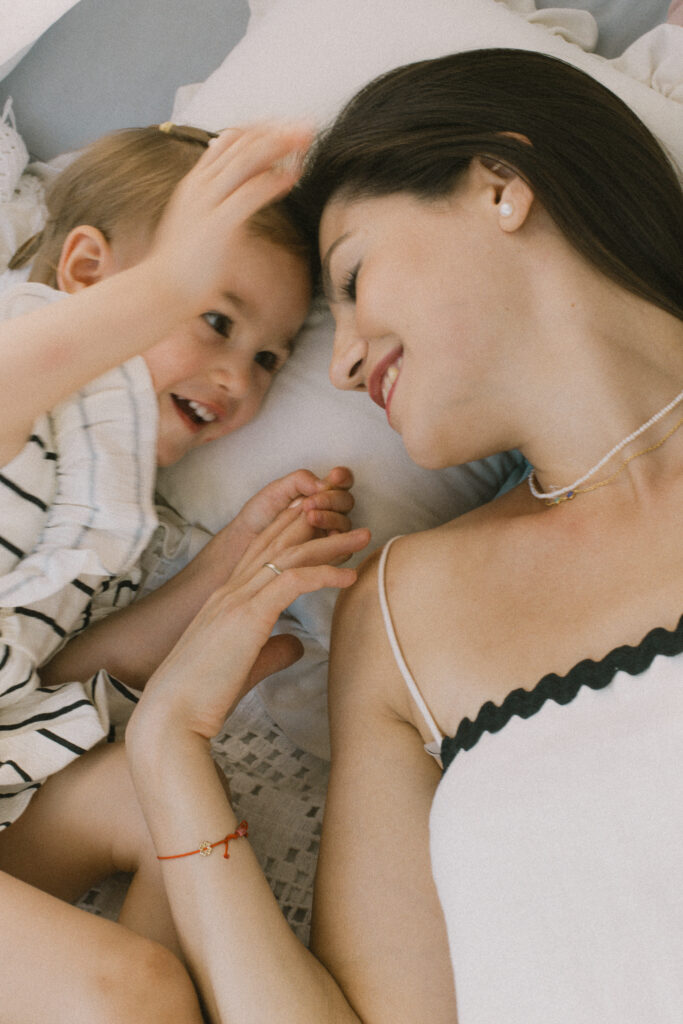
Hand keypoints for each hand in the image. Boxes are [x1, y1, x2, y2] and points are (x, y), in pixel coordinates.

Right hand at [130, 517, 370, 741]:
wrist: (171, 714)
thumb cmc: (201, 697)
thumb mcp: (244, 666)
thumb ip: (272, 650)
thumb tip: (298, 644)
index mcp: (224, 598)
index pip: (260, 550)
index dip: (288, 529)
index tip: (316, 516)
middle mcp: (229, 591)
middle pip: (278, 543)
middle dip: (315, 524)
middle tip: (347, 513)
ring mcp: (236, 600)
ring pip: (290, 555)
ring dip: (330, 544)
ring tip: (363, 536)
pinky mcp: (248, 616)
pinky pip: (292, 581)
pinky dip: (323, 574)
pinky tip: (348, 576)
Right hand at [144, 121, 313, 312]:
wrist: (161, 289)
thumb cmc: (183, 263)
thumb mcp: (195, 222)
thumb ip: (212, 202)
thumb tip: (231, 191)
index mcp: (195, 183)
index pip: (229, 141)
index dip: (260, 130)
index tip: (286, 128)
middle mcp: (200, 186)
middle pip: (241, 144)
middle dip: (276, 131)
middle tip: (306, 125)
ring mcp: (207, 203)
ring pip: (246, 160)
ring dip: (279, 146)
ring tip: (305, 140)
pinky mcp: (217, 224)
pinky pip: (249, 194)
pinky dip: (274, 181)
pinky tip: (294, 176)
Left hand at [234, 466, 354, 539]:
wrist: (246, 540)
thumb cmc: (260, 514)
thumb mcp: (277, 490)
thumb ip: (300, 481)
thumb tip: (325, 483)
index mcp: (319, 492)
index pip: (342, 481)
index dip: (343, 478)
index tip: (334, 476)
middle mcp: (328, 511)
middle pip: (346, 501)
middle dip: (331, 499)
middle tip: (310, 503)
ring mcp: (329, 533)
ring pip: (345, 524)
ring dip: (330, 517)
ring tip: (309, 517)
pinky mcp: (328, 554)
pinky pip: (342, 548)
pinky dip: (335, 540)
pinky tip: (322, 536)